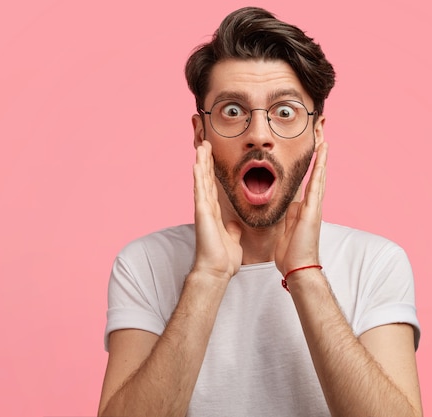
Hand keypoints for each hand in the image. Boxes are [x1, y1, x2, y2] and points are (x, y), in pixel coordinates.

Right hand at [192, 141, 242, 280]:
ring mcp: (203, 209)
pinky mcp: (202, 213)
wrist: (217, 270)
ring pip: (201, 180)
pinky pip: (200, 190)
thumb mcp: (232, 239)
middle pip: (205, 179)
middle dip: (205, 161)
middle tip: (205, 143)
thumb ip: (232, 230)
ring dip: (201, 162)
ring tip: (201, 146)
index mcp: (214, 212)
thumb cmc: (223, 258)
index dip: (212, 171)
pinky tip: (198, 163)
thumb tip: (234, 225)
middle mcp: (207, 208)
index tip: (212, 157)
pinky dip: (199, 176)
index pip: (213, 186)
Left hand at [274, 142, 327, 274]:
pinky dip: (319, 173)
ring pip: (319, 179)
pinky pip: (315, 188)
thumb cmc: (292, 253)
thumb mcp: (287, 229)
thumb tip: (293, 205)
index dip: (312, 170)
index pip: (310, 185)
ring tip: (325, 144)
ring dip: (322, 161)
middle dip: (320, 160)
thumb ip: (291, 216)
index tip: (314, 155)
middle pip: (318, 178)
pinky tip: (321, 161)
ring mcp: (313, 208)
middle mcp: (312, 207)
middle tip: (323, 142)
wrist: (298, 268)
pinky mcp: (311, 212)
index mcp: (305, 210)